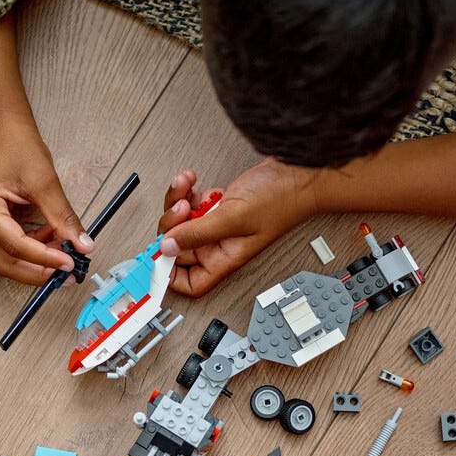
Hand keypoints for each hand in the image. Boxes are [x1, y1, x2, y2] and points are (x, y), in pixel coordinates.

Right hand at [0, 108, 92, 285]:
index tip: (71, 262)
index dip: (46, 259)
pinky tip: (50, 237)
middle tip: (68, 273)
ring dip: (36, 259)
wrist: (0, 123)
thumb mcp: (44, 180)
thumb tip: (83, 245)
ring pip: (6, 258)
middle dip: (39, 271)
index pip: (16, 247)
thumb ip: (63, 217)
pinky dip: (31, 247)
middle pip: (6, 263)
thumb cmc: (15, 142)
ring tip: (64, 249)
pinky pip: (7, 245)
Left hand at [158, 159, 318, 296]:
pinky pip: (191, 205)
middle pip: (178, 247)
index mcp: (224, 259)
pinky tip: (192, 181)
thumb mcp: (233, 217)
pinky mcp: (219, 207)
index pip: (191, 283)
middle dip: (171, 226)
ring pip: (181, 223)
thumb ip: (198, 233)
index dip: (170, 274)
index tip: (157, 254)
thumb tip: (166, 246)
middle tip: (180, 209)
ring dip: (176, 203)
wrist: (298, 173)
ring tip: (186, 188)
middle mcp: (220, 245)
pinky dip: (186, 192)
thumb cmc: (280, 199)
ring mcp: (218, 226)